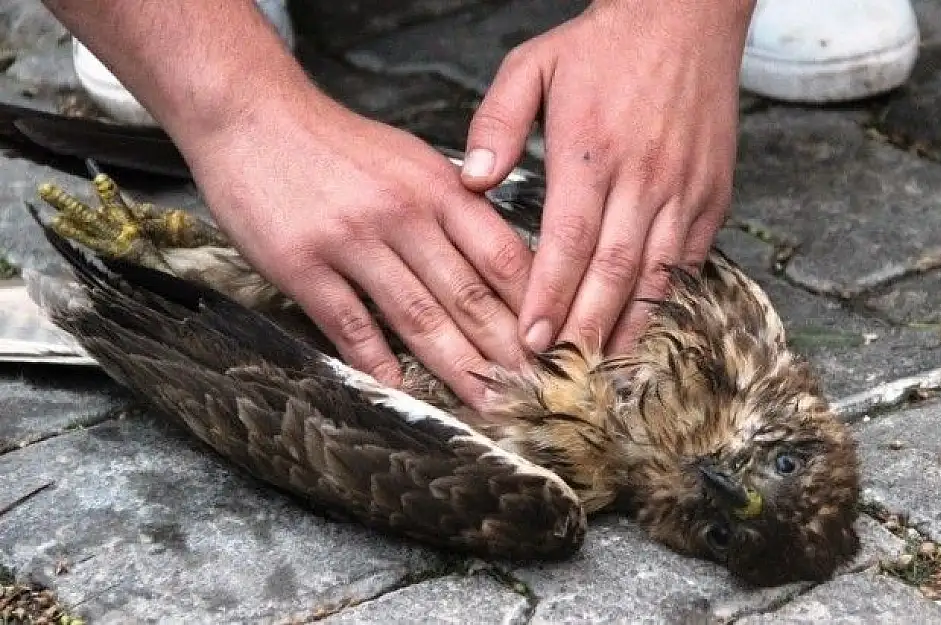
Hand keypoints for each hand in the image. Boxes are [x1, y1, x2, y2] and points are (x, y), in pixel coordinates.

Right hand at [179, 90, 532, 406]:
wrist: (252, 115)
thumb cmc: (340, 145)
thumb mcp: (414, 160)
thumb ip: (458, 209)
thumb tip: (507, 262)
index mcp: (439, 186)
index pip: (503, 254)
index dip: (536, 306)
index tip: (558, 345)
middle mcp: (403, 213)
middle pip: (468, 294)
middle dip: (508, 351)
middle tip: (538, 393)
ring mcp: (352, 240)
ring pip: (418, 317)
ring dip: (458, 368)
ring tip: (488, 404)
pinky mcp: (302, 265)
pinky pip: (350, 324)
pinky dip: (379, 362)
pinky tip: (404, 391)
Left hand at [460, 0, 752, 353]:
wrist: (687, 16)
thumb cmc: (605, 43)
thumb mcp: (533, 63)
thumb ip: (497, 121)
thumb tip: (472, 179)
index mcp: (591, 151)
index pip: (568, 242)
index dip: (549, 297)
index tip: (530, 341)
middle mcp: (642, 176)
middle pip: (613, 271)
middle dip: (585, 328)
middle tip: (562, 374)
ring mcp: (684, 188)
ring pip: (657, 273)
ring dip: (630, 325)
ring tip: (605, 370)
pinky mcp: (713, 192)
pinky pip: (693, 258)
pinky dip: (671, 297)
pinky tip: (650, 326)